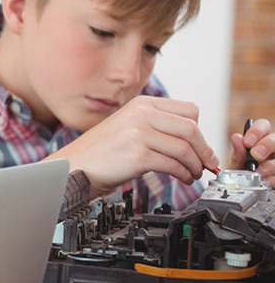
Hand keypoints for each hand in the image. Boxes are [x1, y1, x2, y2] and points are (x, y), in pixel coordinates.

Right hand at [47, 96, 217, 197]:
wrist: (75, 166)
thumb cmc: (101, 152)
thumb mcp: (129, 126)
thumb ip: (157, 125)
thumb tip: (193, 140)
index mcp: (142, 104)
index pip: (189, 110)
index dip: (201, 130)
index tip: (202, 147)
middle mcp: (141, 114)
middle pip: (191, 128)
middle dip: (204, 150)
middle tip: (207, 164)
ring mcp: (138, 134)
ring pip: (185, 148)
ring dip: (196, 165)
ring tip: (193, 174)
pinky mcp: (137, 156)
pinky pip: (174, 164)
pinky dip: (184, 174)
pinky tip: (183, 178)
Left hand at [229, 118, 274, 181]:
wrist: (245, 190)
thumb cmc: (242, 174)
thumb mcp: (237, 164)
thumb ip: (238, 152)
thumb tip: (236, 137)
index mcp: (260, 140)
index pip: (263, 125)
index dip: (256, 131)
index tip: (247, 141)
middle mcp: (272, 148)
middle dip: (266, 145)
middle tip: (255, 156)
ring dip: (270, 165)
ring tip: (259, 173)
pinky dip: (273, 178)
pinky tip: (267, 181)